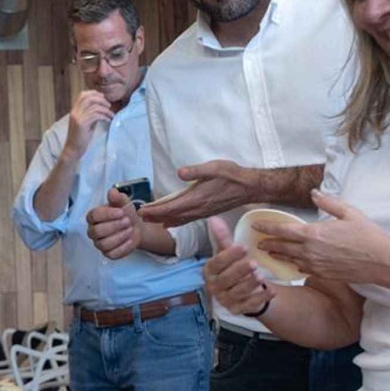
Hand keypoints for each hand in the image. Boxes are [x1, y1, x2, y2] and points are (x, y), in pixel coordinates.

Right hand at [62, 90, 114, 158]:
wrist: (73, 149)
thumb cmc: (81, 137)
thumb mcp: (86, 122)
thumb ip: (91, 114)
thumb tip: (102, 107)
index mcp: (74, 110)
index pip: (83, 95)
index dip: (94, 93)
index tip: (103, 98)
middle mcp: (75, 112)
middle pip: (89, 98)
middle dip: (101, 100)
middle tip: (109, 105)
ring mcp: (78, 118)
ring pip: (94, 107)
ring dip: (105, 110)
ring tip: (111, 115)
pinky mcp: (82, 124)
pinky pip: (96, 115)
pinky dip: (104, 116)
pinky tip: (108, 120)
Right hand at [86, 187, 145, 259]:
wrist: (136, 227)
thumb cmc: (126, 214)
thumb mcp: (124, 203)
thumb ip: (117, 197)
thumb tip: (112, 191)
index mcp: (94, 217)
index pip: (94, 216)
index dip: (108, 214)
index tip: (121, 212)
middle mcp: (93, 231)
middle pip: (97, 231)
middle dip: (115, 226)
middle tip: (128, 221)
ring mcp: (99, 243)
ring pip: (104, 244)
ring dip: (120, 236)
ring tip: (130, 229)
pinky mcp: (108, 253)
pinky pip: (112, 253)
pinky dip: (124, 246)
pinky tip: (130, 239)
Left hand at [138, 160, 257, 227]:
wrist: (250, 187)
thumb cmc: (233, 175)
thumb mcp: (215, 167)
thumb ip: (196, 171)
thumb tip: (180, 172)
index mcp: (197, 198)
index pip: (171, 206)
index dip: (155, 210)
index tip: (141, 211)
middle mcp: (198, 208)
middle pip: (172, 215)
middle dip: (155, 216)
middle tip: (139, 216)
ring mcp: (202, 212)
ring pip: (178, 219)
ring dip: (163, 219)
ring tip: (149, 220)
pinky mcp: (206, 212)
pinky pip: (186, 219)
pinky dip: (175, 221)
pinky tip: (169, 223)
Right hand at [203, 219, 274, 315]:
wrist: (240, 290)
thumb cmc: (232, 268)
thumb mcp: (228, 253)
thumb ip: (222, 238)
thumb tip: (214, 218)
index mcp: (209, 271)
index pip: (217, 263)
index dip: (229, 256)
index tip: (243, 247)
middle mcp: (214, 287)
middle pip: (226, 279)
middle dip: (239, 271)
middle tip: (253, 263)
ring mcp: (225, 300)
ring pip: (237, 293)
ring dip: (250, 284)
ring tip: (261, 276)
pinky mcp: (236, 310)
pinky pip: (249, 305)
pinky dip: (261, 299)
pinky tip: (272, 291)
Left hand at [254, 191, 389, 284]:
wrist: (380, 261)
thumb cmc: (367, 235)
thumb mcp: (349, 213)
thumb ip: (328, 203)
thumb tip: (314, 193)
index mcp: (313, 233)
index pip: (282, 229)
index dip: (266, 227)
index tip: (255, 225)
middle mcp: (309, 250)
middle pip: (281, 246)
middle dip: (267, 243)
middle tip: (257, 242)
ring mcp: (314, 265)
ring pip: (289, 260)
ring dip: (278, 255)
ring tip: (269, 252)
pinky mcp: (322, 274)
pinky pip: (302, 269)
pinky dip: (294, 265)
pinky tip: (293, 263)